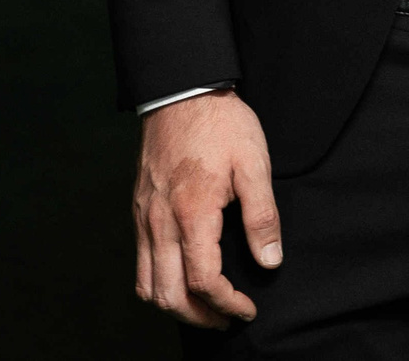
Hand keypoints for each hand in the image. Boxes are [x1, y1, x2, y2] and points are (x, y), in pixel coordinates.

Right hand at [133, 89, 280, 326]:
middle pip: (168, 295)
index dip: (228, 304)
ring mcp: (144, 217)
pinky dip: (158, 283)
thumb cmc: (221, 125)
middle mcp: (160, 222)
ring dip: (175, 305)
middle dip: (199, 316)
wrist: (182, 91)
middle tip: (227, 318)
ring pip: (147, 285)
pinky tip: (181, 277)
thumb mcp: (254, 163)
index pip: (203, 281)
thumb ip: (262, 216)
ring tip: (204, 307)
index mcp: (192, 213)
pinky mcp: (138, 210)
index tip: (247, 309)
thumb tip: (269, 261)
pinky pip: (140, 263)